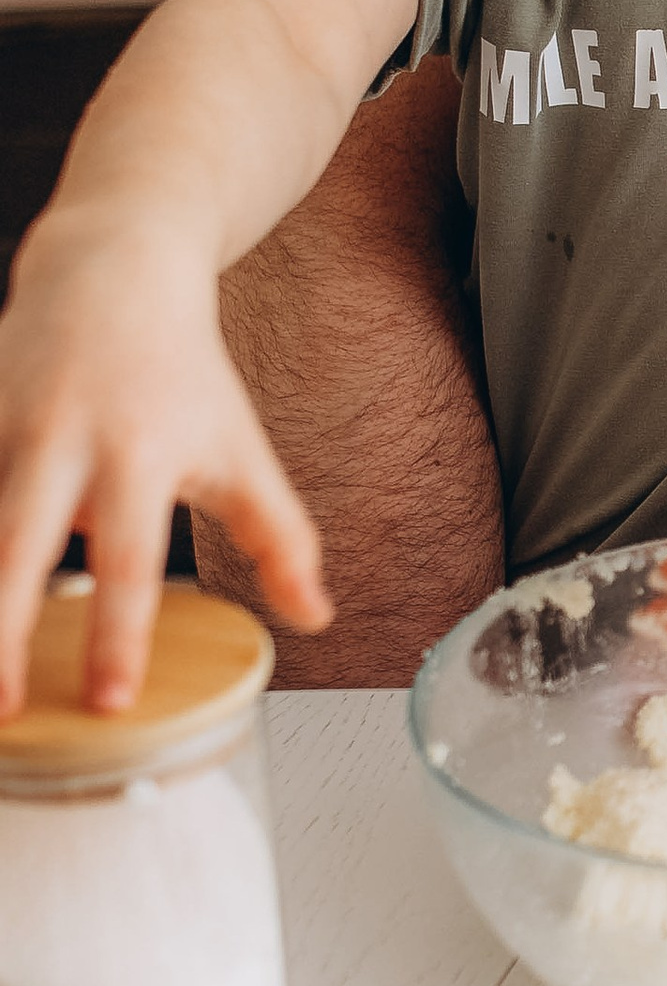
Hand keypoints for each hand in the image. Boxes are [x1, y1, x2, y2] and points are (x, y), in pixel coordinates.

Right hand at [0, 213, 329, 713]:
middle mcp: (60, 443)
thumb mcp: (242, 450)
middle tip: (6, 713)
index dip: (119, 634)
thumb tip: (316, 616)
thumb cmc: (185, 375)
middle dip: (0, 636)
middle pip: (15, 551)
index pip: (130, 559)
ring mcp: (0, 428)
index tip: (112, 701)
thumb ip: (280, 536)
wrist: (112, 272)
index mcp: (139, 456)